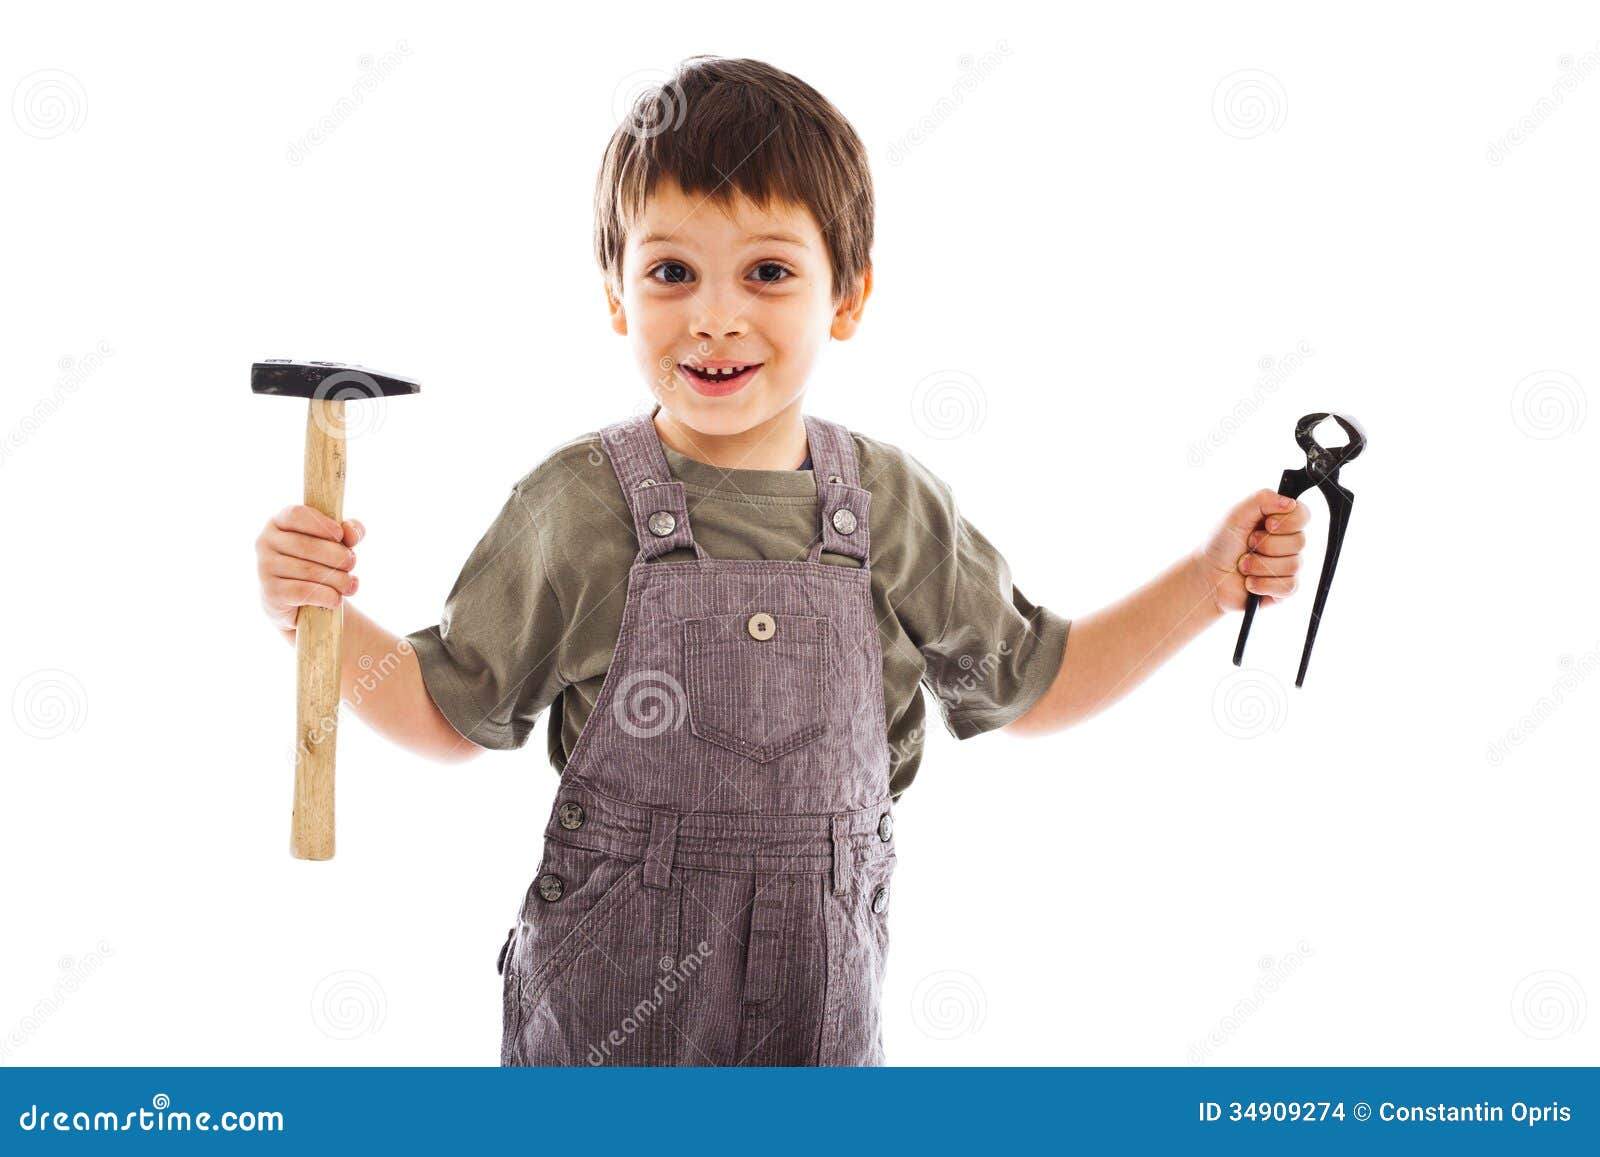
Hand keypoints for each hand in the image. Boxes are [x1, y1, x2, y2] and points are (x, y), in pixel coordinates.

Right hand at [256, 505, 364, 640]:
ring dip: (338, 579)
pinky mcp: (271, 593)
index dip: (320, 523)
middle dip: (338, 556)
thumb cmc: (319, 562)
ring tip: (349, 584)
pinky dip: (327, 596)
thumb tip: (350, 531)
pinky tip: (337, 598)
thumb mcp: (336, 542)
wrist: (299, 602)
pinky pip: (304, 592)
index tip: (340, 535)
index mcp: (279, 522)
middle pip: (306, 545)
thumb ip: (349, 531)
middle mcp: (266, 542)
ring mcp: (265, 568)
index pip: (296, 515)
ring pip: (309, 571)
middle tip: (352, 563)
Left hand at [1192, 489, 1311, 613]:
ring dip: (1259, 565)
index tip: (1267, 524)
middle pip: (1299, 541)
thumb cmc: (1221, 544)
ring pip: (1293, 565)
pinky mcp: (1283, 588)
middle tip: (1247, 545)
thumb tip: (1291, 502)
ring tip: (1243, 565)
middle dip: (1266, 545)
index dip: (1287, 521)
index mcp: (1279, 521)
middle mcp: (1287, 542)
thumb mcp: (1236, 514)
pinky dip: (1263, 583)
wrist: (1208, 576)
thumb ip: (1262, 499)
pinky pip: (1288, 586)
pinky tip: (1249, 582)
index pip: (1303, 515)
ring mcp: (1287, 566)